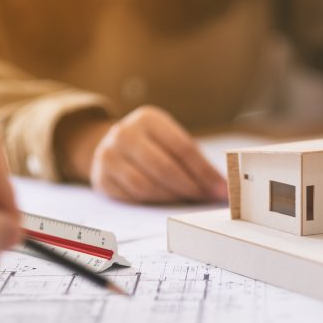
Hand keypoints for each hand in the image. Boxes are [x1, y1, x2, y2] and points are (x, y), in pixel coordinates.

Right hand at [59, 106, 226, 203]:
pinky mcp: (101, 179)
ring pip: (148, 186)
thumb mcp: (169, 139)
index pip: (183, 148)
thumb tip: (221, 185)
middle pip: (165, 168)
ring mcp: (108, 156)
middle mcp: (124, 134)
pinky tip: (168, 203)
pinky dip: (155, 203)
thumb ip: (193, 158)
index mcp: (148, 119)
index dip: (205, 172)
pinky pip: (134, 198)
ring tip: (189, 201)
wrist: (109, 146)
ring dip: (173, 198)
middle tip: (207, 199)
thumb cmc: (152, 145)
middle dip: (191, 188)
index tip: (221, 188)